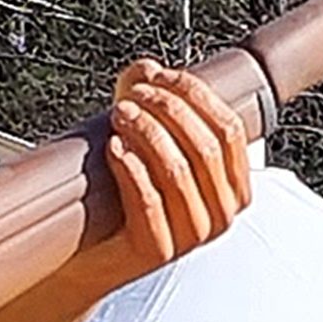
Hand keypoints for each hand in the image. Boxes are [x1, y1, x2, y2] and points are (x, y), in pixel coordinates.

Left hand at [81, 58, 252, 288]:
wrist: (88, 253)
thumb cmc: (122, 195)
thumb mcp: (143, 138)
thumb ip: (150, 98)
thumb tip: (147, 68)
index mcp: (234, 187)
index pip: (229, 129)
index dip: (195, 95)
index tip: (159, 76)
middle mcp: (220, 214)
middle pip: (204, 146)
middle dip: (166, 110)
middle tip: (133, 95)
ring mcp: (191, 236)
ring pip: (177, 171)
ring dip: (147, 133)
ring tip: (120, 115)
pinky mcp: (157, 251)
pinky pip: (148, 200)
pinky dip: (130, 168)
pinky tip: (114, 149)